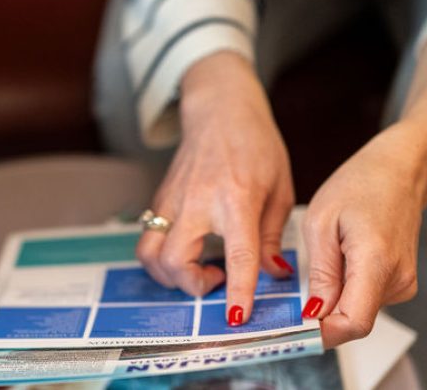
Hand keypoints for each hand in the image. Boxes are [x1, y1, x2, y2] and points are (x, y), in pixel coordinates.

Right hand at [137, 51, 294, 325]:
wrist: (219, 108)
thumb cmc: (255, 145)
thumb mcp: (279, 188)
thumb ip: (272, 235)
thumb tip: (272, 273)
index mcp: (236, 198)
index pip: (236, 254)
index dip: (238, 290)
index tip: (237, 318)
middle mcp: (196, 201)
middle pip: (173, 260)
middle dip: (191, 285)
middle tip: (216, 281)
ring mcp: (171, 200)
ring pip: (149, 253)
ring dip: (168, 275)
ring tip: (197, 269)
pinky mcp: (158, 200)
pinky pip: (148, 239)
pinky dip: (161, 257)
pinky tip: (187, 252)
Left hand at [301, 124, 426, 347]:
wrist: (399, 171)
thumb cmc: (359, 186)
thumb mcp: (321, 224)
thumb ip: (321, 274)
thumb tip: (314, 314)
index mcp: (377, 263)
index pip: (353, 322)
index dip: (322, 333)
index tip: (293, 331)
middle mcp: (398, 279)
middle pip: (353, 320)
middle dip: (320, 318)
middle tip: (288, 304)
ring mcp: (403, 282)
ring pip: (358, 310)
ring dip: (332, 301)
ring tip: (320, 264)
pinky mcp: (400, 281)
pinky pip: (366, 298)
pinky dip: (344, 291)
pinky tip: (336, 264)